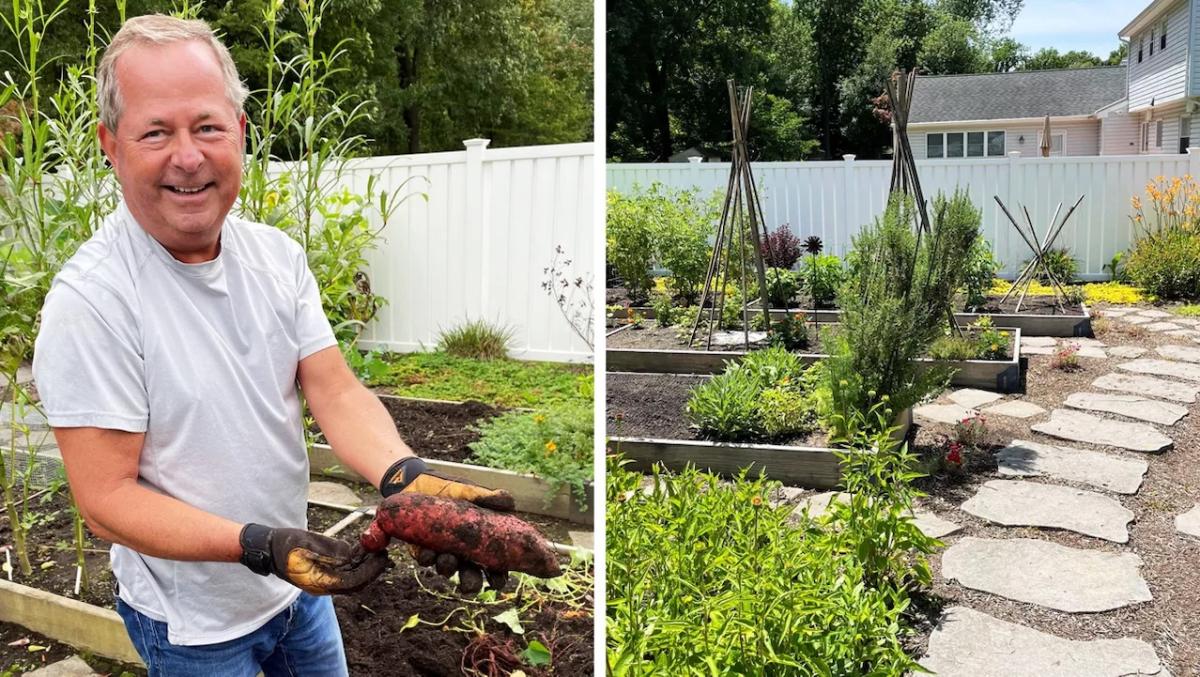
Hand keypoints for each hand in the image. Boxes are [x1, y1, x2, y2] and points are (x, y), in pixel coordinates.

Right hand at [239, 523, 388, 594]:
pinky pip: (347, 568)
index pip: (351, 582)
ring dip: (368, 564)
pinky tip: (368, 547)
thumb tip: (350, 554)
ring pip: (354, 575)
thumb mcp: (305, 544)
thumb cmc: (285, 546)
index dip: (369, 572)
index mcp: (319, 582)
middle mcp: (326, 583)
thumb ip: (328, 551)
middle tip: (386, 554)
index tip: (382, 558)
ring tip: (381, 549)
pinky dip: (359, 559)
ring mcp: (327, 577)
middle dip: (373, 569)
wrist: (270, 549)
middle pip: (356, 582)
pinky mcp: (327, 569)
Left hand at [379, 457, 513, 592]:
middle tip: (468, 585)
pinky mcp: (423, 549)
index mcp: (480, 540)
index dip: (498, 576)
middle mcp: (463, 551)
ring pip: (448, 570)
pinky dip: (427, 558)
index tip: (498, 581)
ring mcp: (443, 551)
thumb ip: (488, 497)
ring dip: (448, 568)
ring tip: (447, 559)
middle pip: (471, 576)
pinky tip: (428, 552)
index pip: (494, 564)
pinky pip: (426, 560)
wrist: (417, 482)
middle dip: (470, 583)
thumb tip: (510, 502)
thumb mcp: (469, 491)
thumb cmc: (449, 488)